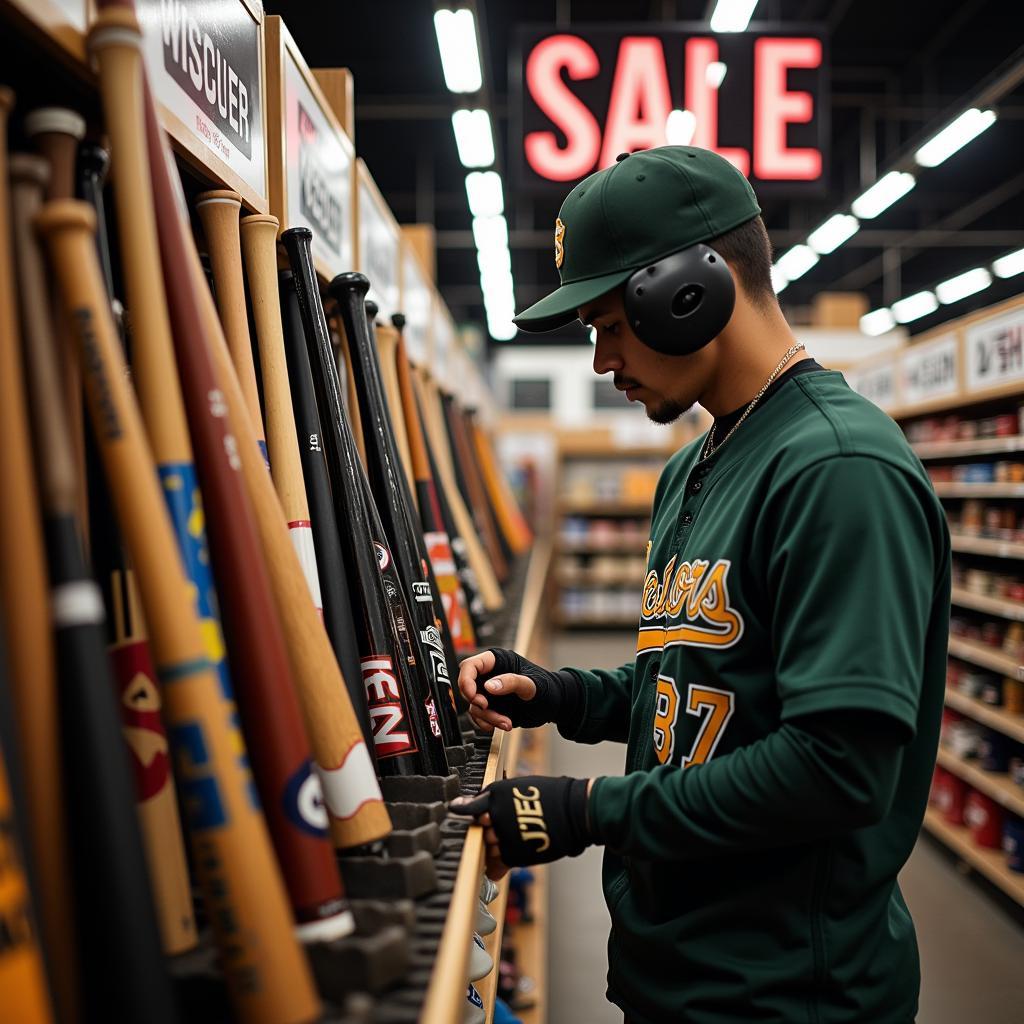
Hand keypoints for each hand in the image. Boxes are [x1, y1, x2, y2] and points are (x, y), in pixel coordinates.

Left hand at [449, 775, 592, 875]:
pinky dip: (498, 867)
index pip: (471, 808)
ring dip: (497, 848)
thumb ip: (494, 800)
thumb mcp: (518, 787)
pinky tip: (507, 859)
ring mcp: (501, 836)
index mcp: (494, 794)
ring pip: (488, 848)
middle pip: (480, 830)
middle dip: (490, 831)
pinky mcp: (511, 855)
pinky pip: (495, 867)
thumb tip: (469, 810)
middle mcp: (494, 815)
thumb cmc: (550, 796)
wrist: (573, 812)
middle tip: (508, 827)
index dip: (470, 813)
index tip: (468, 815)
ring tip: (517, 839)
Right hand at [458, 649, 571, 732]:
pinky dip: (488, 723)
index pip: (470, 666)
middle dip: (478, 702)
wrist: (554, 705)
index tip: (474, 697)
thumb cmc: (547, 687)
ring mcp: (490, 692)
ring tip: (506, 722)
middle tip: (488, 708)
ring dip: (487, 717)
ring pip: (474, 705)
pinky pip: (479, 717)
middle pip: (468, 687)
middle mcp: (490, 675)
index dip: (466, 680)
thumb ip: (511, 682)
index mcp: (497, 661)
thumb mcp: (531, 684)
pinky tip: (503, 725)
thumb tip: (489, 686)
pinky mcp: (492, 707)